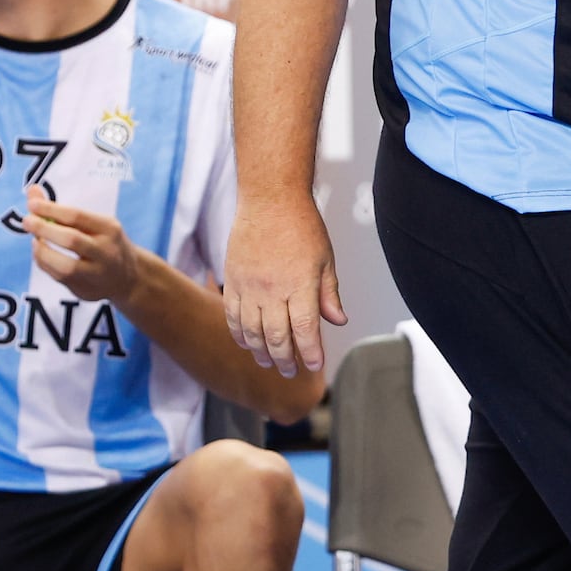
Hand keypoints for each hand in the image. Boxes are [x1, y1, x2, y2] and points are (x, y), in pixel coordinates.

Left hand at [24, 186, 143, 302]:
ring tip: (34, 240)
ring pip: (65, 266)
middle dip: (44, 229)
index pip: (76, 216)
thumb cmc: (103, 243)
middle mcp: (106, 252)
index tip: (32, 203)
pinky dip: (45, 263)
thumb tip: (32, 191)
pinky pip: (59, 277)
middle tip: (26, 221)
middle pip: (71, 240)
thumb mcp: (93, 224)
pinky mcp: (86, 290)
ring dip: (42, 252)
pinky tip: (41, 253)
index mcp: (109, 229)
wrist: (127, 278)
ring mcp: (97, 274)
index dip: (51, 209)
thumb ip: (61, 210)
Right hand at [222, 194, 346, 376]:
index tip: (314, 365)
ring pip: (252, 332)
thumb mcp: (326, 259)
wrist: (270, 199)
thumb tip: (338, 321)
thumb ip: (329, 294)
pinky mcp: (233, 280)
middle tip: (292, 372)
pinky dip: (239, 334)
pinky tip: (247, 343)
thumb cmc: (301, 225)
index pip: (305, 331)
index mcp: (301, 285)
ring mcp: (250, 286)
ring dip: (261, 352)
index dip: (310, 353)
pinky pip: (232, 316)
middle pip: (277, 338)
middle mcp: (273, 289)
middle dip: (286, 360)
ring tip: (269, 362)